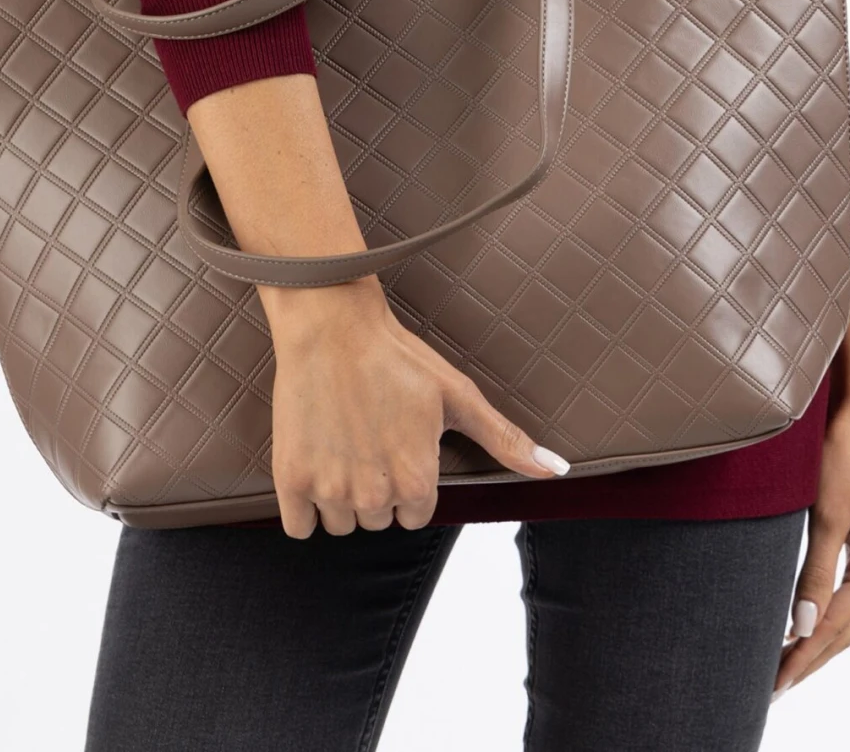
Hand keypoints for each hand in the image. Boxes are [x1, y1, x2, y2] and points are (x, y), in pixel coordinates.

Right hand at [264, 276, 568, 537]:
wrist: (331, 323)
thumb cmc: (398, 357)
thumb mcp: (459, 395)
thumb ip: (506, 441)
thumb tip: (558, 471)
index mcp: (417, 480)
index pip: (417, 513)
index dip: (409, 479)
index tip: (398, 443)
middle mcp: (375, 494)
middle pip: (379, 520)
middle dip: (377, 487)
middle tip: (370, 437)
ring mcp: (330, 489)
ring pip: (341, 524)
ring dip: (341, 496)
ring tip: (344, 444)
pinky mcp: (291, 479)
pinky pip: (299, 528)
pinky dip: (305, 506)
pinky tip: (316, 463)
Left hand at [772, 369, 849, 699]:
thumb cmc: (848, 449)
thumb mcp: (828, 511)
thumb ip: (816, 570)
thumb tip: (803, 625)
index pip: (837, 627)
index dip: (805, 657)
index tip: (775, 682)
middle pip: (845, 628)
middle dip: (811, 659)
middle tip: (774, 687)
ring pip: (847, 613)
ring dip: (818, 641)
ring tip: (785, 665)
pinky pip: (846, 592)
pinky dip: (824, 614)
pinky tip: (803, 620)